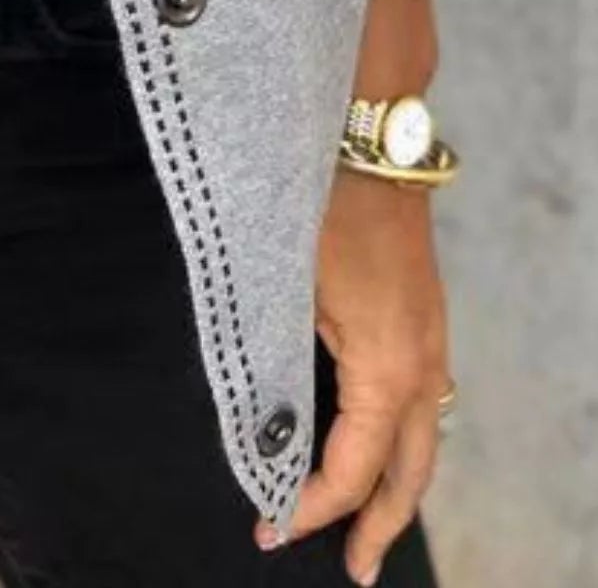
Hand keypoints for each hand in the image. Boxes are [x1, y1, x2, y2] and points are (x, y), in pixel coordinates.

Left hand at [254, 166, 450, 584]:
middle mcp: (421, 367)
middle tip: (352, 570)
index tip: (269, 527)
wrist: (366, 146)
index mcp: (387, 372)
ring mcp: (430, 342)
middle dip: (379, 527)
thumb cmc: (318, 214)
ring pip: (423, 439)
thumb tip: (261, 430)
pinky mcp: (423, 320)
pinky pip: (423, 403)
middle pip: (409, 474)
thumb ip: (278, 370)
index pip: (352, 471)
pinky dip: (402, 440)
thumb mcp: (287, 295)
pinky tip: (378, 446)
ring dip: (397, 486)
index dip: (311, 508)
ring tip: (367, 524)